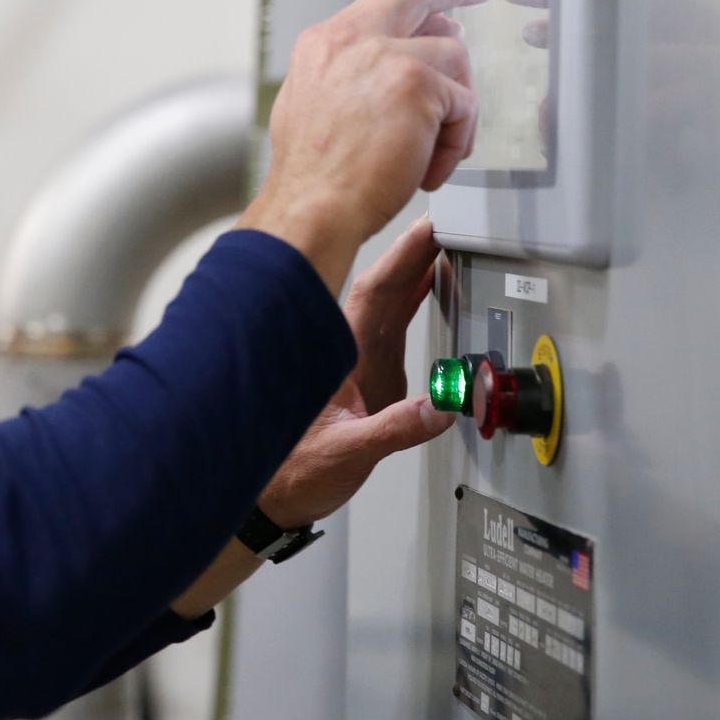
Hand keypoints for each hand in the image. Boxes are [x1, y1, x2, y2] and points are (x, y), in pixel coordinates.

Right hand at [240, 0, 495, 291]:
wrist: (312, 206)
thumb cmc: (313, 174)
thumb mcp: (313, 105)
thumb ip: (348, 75)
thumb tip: (390, 66)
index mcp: (326, 43)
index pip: (383, 1)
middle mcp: (353, 39)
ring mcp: (386, 57)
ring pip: (453, 59)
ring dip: (454, 110)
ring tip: (431, 152)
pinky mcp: (417, 84)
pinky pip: (464, 105)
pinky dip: (455, 143)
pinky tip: (428, 168)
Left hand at [258, 218, 454, 529]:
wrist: (271, 496)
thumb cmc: (291, 473)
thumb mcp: (347, 455)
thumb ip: (394, 430)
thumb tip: (439, 408)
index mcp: (338, 357)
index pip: (375, 293)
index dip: (403, 258)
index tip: (429, 231)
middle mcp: (345, 350)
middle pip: (386, 287)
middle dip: (416, 252)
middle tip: (448, 222)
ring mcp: (354, 361)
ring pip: (388, 302)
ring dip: (416, 271)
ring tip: (445, 242)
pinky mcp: (365, 377)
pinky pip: (393, 325)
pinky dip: (413, 301)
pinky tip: (428, 286)